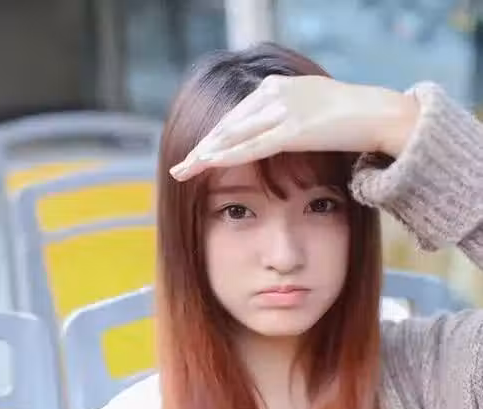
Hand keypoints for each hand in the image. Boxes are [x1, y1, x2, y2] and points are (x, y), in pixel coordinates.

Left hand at [169, 75, 418, 180]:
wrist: (381, 113)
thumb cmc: (353, 118)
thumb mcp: (315, 113)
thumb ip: (292, 121)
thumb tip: (281, 136)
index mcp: (277, 87)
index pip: (236, 116)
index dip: (214, 138)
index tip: (197, 155)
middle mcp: (274, 93)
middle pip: (228, 124)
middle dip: (202, 148)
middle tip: (179, 167)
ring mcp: (283, 109)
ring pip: (234, 134)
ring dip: (206, 154)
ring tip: (183, 170)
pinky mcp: (293, 128)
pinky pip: (252, 145)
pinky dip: (227, 155)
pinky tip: (208, 164)